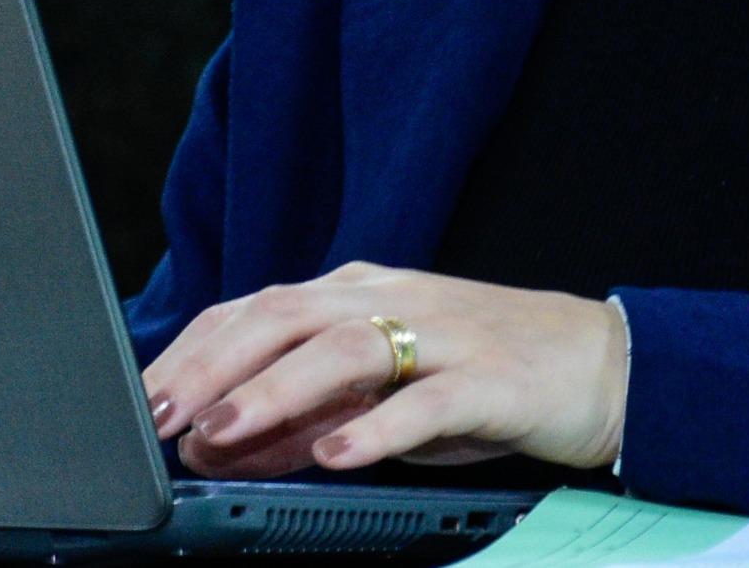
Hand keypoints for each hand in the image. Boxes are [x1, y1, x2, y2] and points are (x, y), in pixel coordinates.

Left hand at [141, 262, 628, 477]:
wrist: (603, 364)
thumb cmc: (486, 374)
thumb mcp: (386, 391)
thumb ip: (310, 411)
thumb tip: (226, 440)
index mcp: (359, 294)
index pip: (258, 308)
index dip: (196, 349)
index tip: (145, 396)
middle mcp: (391, 300)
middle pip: (286, 317)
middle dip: (214, 365)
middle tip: (163, 414)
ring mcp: (442, 333)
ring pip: (344, 349)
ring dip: (275, 392)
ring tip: (226, 429)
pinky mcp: (491, 377)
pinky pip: (426, 399)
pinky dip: (377, 424)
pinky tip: (339, 453)